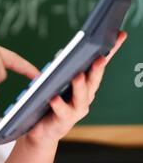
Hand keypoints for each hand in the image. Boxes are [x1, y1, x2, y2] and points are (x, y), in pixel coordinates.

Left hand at [23, 30, 127, 146]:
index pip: (101, 62)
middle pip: (94, 79)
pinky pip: (61, 111)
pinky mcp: (63, 120)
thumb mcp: (60, 78)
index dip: (112, 48)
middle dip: (97, 68)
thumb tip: (71, 47)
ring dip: (80, 86)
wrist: (43, 128)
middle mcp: (86, 95)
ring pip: (81, 97)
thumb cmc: (53, 98)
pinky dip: (58, 104)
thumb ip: (66, 65)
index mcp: (87, 82)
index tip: (120, 34)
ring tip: (77, 76)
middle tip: (100, 56)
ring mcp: (76, 109)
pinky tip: (53, 97)